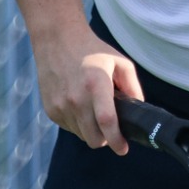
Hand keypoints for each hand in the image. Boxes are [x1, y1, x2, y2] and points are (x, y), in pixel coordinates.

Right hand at [32, 27, 143, 154]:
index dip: (116, 141)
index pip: (107, 122)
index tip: (123, 149)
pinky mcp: (50, 109)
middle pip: (93, 138)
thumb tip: (138, 108)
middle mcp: (76, 98)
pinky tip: (79, 105)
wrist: (56, 40)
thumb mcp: (119, 62)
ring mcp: (60, 105)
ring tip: (93, 110)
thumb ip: (132, 86)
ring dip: (91, 130)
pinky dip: (77, 123)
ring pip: (81, 135)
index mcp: (96, 85)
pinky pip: (69, 127)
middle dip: (106, 139)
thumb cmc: (91, 50)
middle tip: (111, 128)